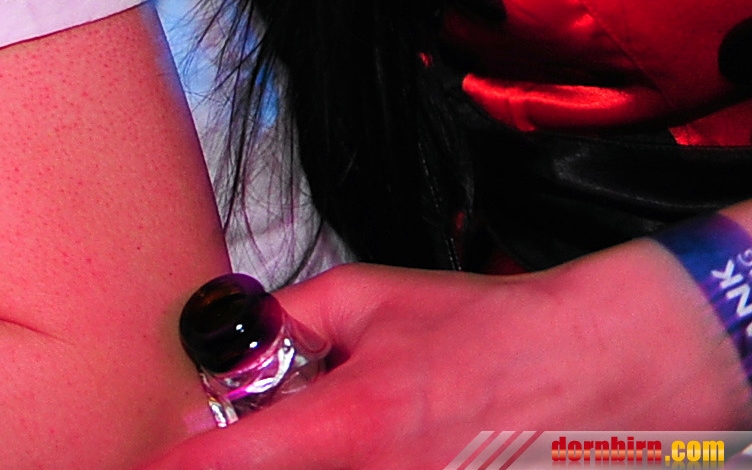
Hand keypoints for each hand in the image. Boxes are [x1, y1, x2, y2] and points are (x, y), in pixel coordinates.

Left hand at [141, 244, 747, 469]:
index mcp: (352, 425)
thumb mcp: (373, 298)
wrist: (612, 368)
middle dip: (256, 459)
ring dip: (325, 463)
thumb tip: (238, 346)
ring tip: (373, 427)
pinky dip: (377, 469)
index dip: (172, 467)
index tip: (139, 466)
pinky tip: (411, 441)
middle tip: (263, 436)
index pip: (229, 463)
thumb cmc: (500, 333)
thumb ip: (293, 322)